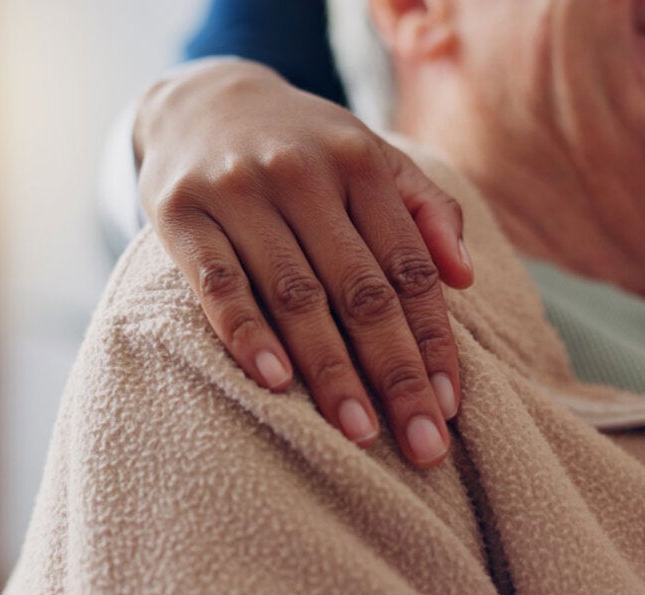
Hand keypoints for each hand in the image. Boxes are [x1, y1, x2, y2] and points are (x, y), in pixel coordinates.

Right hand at [135, 61, 472, 467]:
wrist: (201, 101)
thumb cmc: (305, 150)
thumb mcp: (370, 158)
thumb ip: (425, 208)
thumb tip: (464, 276)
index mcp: (360, 163)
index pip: (408, 268)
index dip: (433, 341)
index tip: (449, 408)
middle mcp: (303, 174)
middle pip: (361, 290)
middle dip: (396, 374)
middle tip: (421, 444)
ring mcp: (238, 192)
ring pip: (295, 295)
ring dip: (332, 370)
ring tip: (360, 433)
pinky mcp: (180, 212)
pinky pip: (218, 284)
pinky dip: (247, 334)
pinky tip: (277, 383)